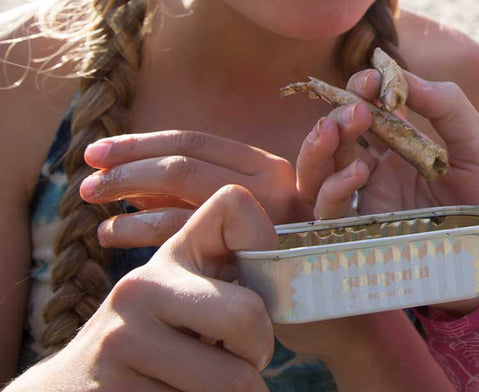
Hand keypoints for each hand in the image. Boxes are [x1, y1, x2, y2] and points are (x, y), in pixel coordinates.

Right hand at [7, 186, 274, 391]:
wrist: (72, 389)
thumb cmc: (159, 341)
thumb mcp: (188, 296)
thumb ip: (231, 272)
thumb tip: (303, 263)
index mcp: (172, 254)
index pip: (235, 207)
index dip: (269, 244)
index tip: (269, 285)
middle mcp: (141, 286)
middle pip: (247, 315)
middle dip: (260, 350)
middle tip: (246, 361)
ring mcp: (122, 338)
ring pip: (232, 379)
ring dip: (239, 391)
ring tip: (208, 383)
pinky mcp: (113, 390)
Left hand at [80, 131, 309, 248]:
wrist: (323, 305)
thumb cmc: (278, 258)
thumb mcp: (245, 214)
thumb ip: (201, 194)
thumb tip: (139, 183)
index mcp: (265, 164)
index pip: (194, 140)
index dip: (140, 142)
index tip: (98, 152)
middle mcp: (268, 179)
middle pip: (181, 159)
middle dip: (127, 165)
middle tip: (87, 178)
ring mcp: (263, 210)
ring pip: (178, 186)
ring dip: (126, 192)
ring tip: (93, 202)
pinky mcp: (252, 245)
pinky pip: (179, 228)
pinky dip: (136, 227)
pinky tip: (112, 233)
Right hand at [296, 69, 478, 260]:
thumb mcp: (478, 142)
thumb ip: (447, 106)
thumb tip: (403, 74)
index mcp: (402, 146)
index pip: (366, 110)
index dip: (361, 90)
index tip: (371, 78)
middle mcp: (379, 172)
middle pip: (335, 140)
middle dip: (336, 115)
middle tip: (355, 108)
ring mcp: (371, 202)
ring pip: (320, 173)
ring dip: (320, 148)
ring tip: (337, 129)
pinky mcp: (368, 234)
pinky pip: (332, 213)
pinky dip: (335, 189)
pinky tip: (359, 172)